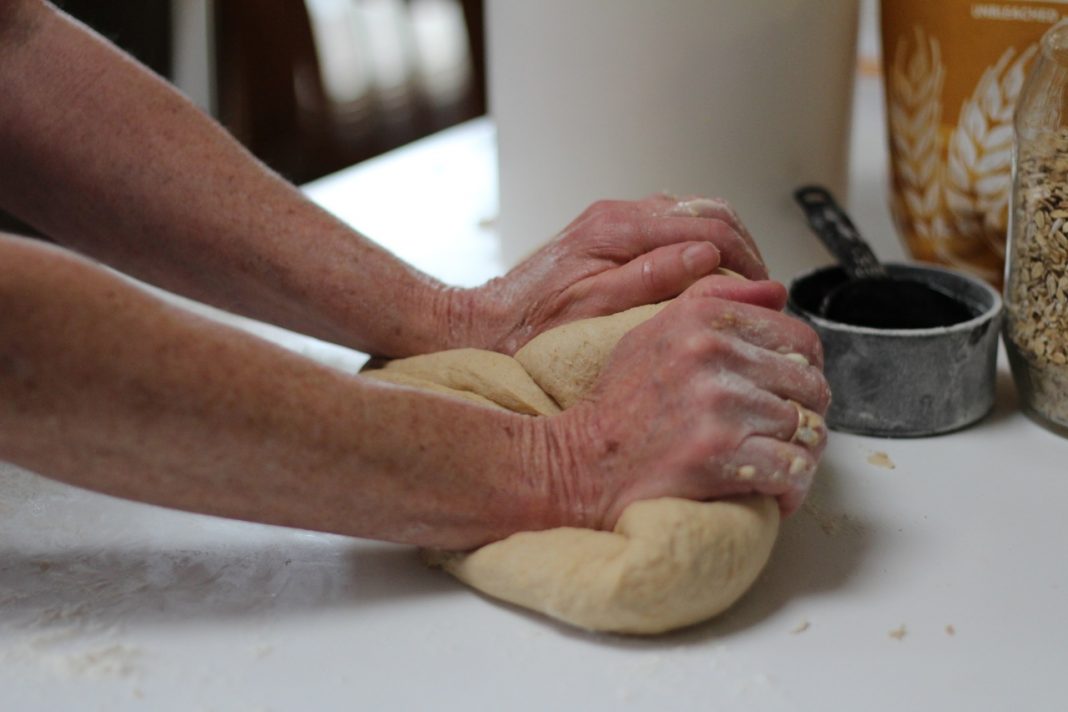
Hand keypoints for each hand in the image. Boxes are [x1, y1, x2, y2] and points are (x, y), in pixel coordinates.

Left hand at [462, 194, 768, 353]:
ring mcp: (614, 220)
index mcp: (617, 230)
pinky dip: (696, 245)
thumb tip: (707, 258)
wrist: (487, 324)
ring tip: (737, 284)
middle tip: (759, 288)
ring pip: (692, 214)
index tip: (764, 290)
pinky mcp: (609, 232)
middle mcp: (617, 215)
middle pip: (708, 211)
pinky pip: (669, 226)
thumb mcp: (597, 312)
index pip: (709, 227)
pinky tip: (701, 276)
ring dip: (722, 245)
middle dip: (743, 247)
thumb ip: (653, 279)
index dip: (747, 259)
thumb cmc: (532, 329)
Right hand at [539, 274, 829, 528]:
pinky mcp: (720, 455)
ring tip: (772, 464)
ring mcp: (718, 406)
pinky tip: (773, 491)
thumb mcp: (654, 331)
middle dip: (804, 416)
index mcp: (703, 319)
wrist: (581, 462)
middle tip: (780, 435)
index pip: (800, 340)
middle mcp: (712, 354)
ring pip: (806, 430)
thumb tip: (777, 291)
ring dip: (796, 455)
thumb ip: (713, 301)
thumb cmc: (618, 405)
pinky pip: (792, 469)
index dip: (803, 372)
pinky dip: (790, 488)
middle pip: (811, 387)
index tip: (787, 394)